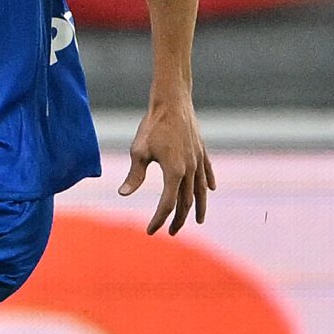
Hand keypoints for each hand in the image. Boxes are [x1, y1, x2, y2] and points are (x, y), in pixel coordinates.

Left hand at [119, 93, 215, 234]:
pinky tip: (209, 190)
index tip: (151, 230)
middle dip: (178, 219)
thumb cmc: (152, 125)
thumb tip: (123, 194)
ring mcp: (199, 160)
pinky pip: (207, 172)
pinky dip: (207, 183)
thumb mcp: (139, 151)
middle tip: (170, 232)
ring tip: (197, 221)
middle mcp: (190, 169)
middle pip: (186, 201)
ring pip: (200, 190)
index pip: (167, 204)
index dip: (159, 219)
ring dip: (198, 207)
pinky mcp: (201, 150)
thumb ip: (134, 175)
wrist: (173, 101)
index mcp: (174, 172)